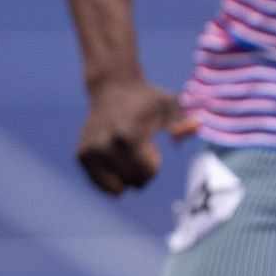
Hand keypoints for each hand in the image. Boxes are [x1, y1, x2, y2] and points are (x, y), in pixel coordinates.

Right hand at [76, 74, 197, 195]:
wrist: (112, 87)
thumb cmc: (148, 100)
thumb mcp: (170, 105)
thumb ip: (182, 121)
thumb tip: (195, 126)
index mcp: (126, 133)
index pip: (144, 172)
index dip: (153, 164)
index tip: (152, 147)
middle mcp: (103, 143)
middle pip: (133, 181)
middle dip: (143, 172)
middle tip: (138, 149)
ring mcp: (89, 149)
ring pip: (116, 188)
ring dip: (127, 177)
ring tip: (125, 155)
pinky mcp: (80, 155)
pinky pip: (101, 186)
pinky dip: (112, 180)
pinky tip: (114, 162)